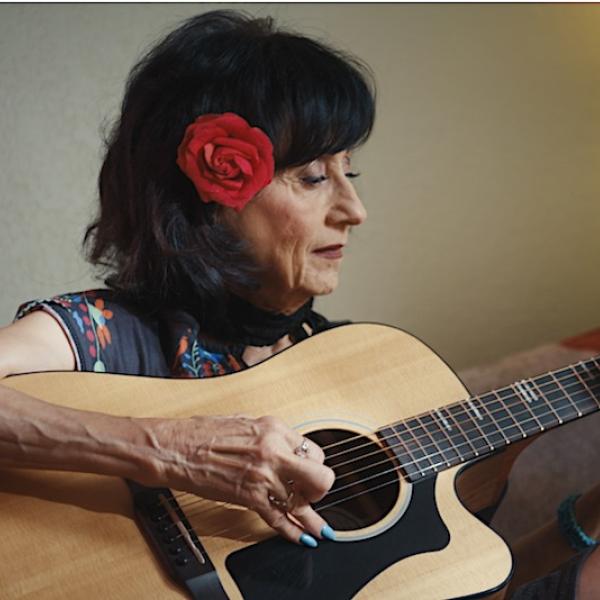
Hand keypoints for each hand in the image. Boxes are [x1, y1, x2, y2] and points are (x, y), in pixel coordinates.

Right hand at [138, 414, 334, 545]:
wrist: (175, 448)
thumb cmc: (203, 433)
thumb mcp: (246, 423)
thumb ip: (270, 436)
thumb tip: (286, 448)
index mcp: (274, 428)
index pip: (313, 450)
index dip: (314, 466)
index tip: (310, 474)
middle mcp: (273, 450)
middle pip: (319, 476)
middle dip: (320, 490)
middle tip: (313, 496)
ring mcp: (262, 475)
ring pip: (299, 501)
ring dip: (306, 514)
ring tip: (317, 527)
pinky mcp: (248, 496)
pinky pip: (278, 519)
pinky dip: (293, 532)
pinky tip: (303, 537)